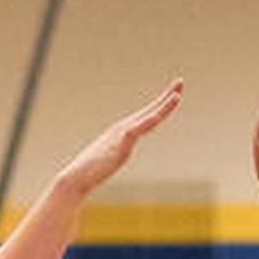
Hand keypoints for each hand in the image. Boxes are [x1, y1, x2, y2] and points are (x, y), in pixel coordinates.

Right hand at [53, 79, 182, 201]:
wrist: (77, 177)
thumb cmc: (90, 171)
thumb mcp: (108, 160)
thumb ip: (114, 153)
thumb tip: (114, 156)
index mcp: (123, 130)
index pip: (147, 115)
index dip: (162, 104)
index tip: (174, 93)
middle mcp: (124, 127)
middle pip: (151, 110)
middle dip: (167, 96)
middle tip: (180, 82)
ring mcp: (122, 134)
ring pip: (148, 117)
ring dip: (163, 106)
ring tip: (177, 95)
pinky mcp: (120, 144)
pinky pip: (137, 130)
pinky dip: (149, 121)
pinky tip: (158, 116)